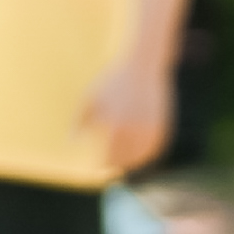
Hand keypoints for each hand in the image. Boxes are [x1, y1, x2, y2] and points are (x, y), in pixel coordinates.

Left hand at [79, 58, 173, 177]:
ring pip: (139, 160)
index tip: (96, 166)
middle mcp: (134, 132)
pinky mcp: (162, 129)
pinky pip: (152, 151)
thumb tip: (71, 143)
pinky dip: (145, 154)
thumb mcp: (90, 99)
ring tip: (121, 159)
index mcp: (115, 127)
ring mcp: (150, 131)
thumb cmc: (111, 83)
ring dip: (130, 161)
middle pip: (123, 162)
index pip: (107, 160)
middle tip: (108, 164)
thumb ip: (79, 122)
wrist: (142, 67)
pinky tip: (136, 151)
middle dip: (114, 163)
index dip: (100, 166)